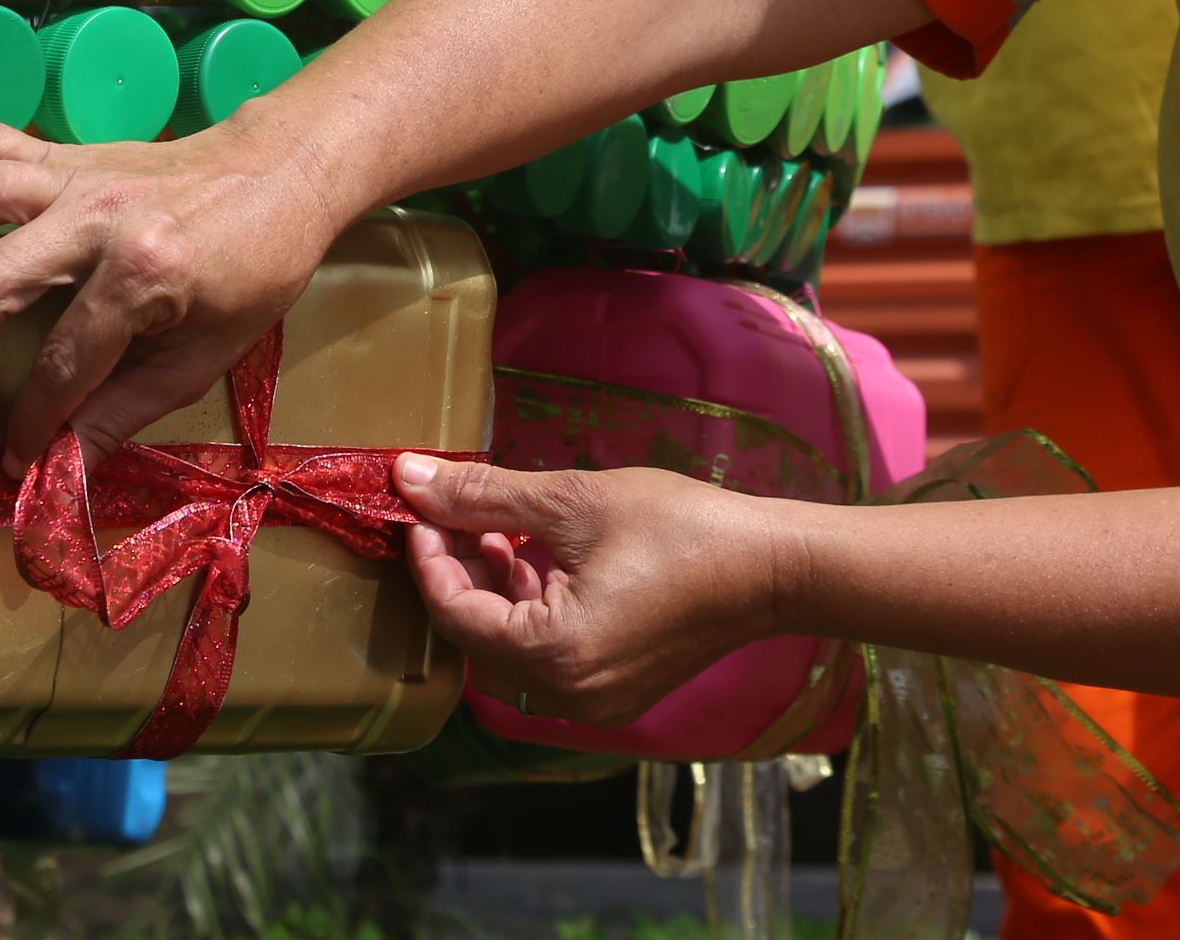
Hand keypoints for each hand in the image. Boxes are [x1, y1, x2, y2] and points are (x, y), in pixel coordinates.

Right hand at [0, 114, 347, 469]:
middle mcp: (100, 215)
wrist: (281, 173)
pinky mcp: (60, 152)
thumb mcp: (207, 354)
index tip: (16, 457)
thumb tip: (57, 468)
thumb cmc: (255, 266)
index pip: (65, 363)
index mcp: (148, 271)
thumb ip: (125, 409)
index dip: (34, 421)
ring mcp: (75, 174)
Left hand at [397, 453, 794, 725]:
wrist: (770, 568)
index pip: (452, 612)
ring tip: (502, 525)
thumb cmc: (679, 528)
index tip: (423, 504)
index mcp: (552, 657)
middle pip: (476, 636)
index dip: (427, 556)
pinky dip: (530, 609)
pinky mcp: (613, 694)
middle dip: (459, 570)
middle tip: (458, 510)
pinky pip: (546, 657)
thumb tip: (409, 476)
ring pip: (508, 647)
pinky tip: (540, 556)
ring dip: (493, 587)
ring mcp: (592, 704)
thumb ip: (485, 495)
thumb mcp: (574, 501)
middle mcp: (565, 698)